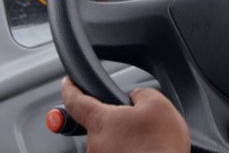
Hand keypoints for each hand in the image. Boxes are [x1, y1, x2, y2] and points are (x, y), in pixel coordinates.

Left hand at [61, 78, 189, 152]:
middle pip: (100, 124)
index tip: (68, 83)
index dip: (70, 89)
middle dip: (117, 120)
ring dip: (125, 140)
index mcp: (101, 122)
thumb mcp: (159, 105)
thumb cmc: (160, 147)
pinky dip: (129, 152)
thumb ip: (141, 93)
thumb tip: (136, 98)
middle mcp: (95, 145)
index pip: (75, 101)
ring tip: (148, 144)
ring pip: (111, 142)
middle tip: (139, 123)